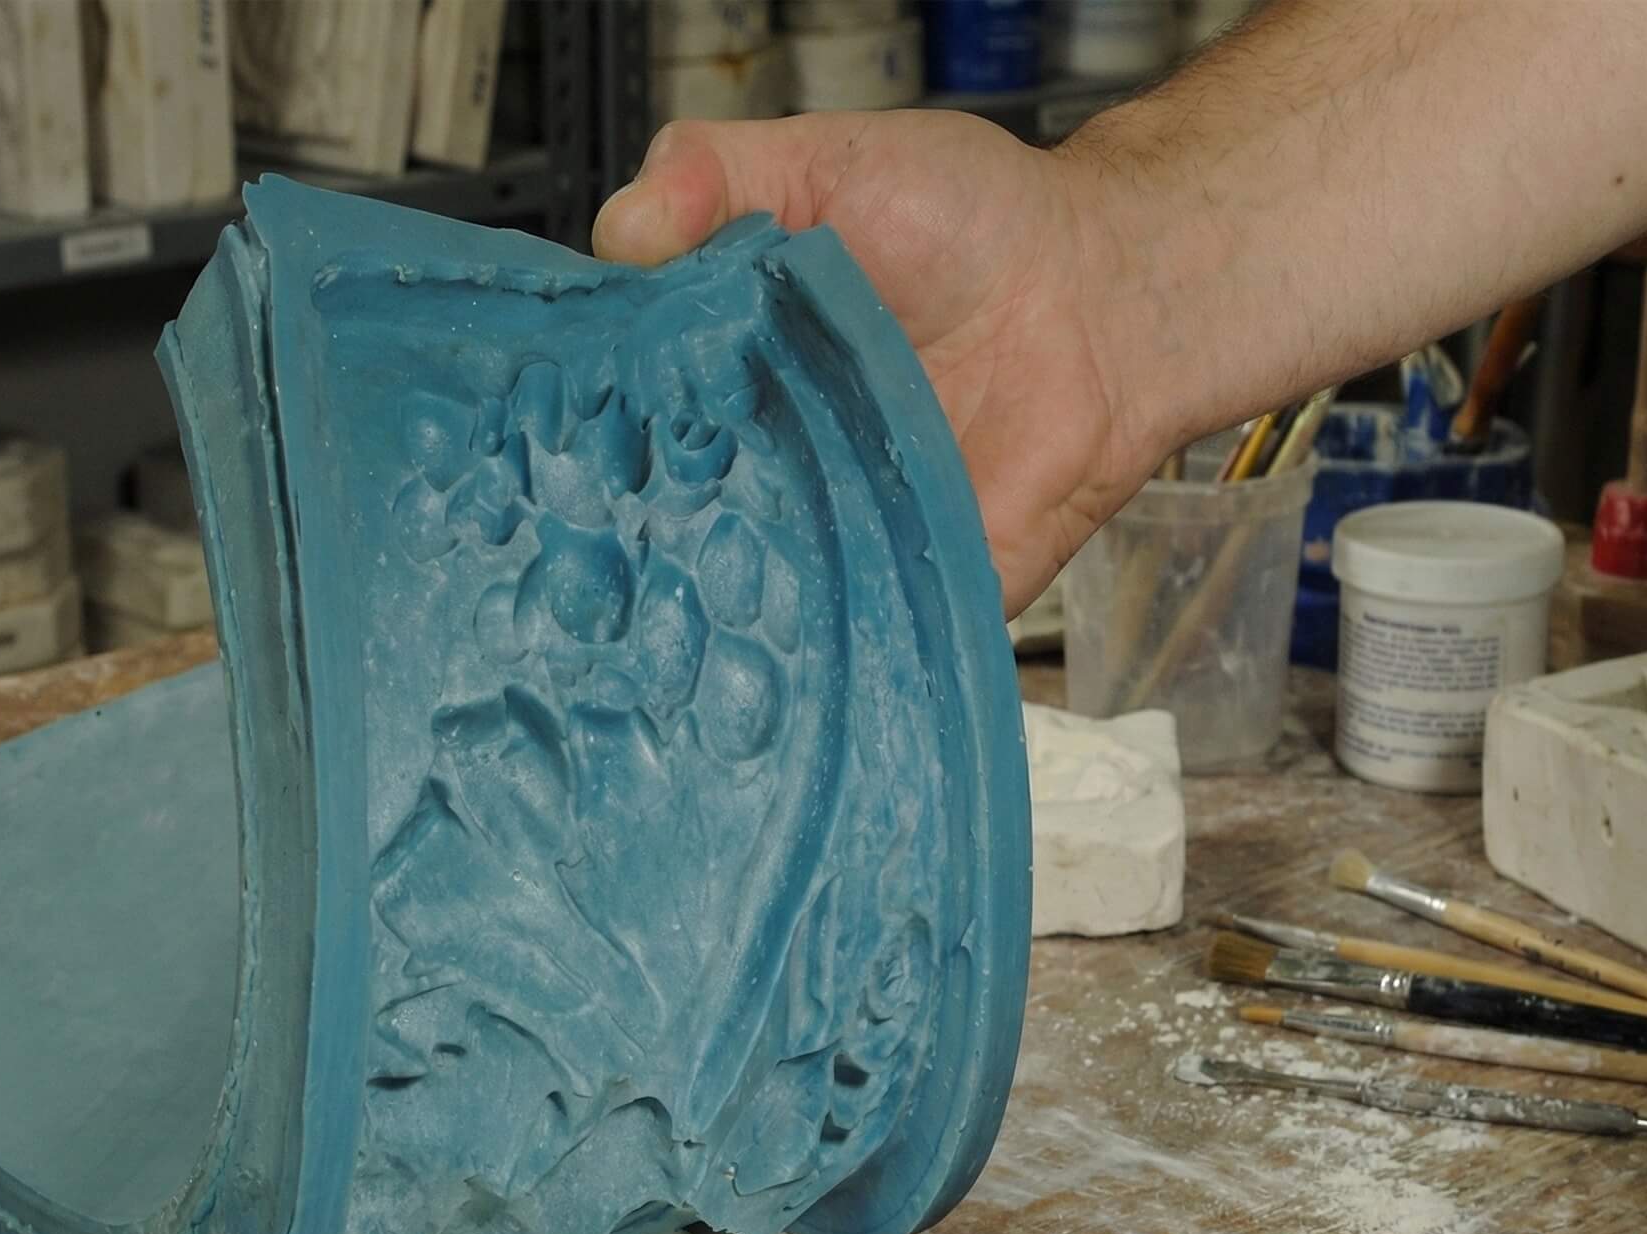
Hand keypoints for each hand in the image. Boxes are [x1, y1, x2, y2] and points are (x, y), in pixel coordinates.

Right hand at [592, 113, 1159, 614]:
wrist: (1103, 302)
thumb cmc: (975, 225)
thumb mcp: (826, 160)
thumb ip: (712, 173)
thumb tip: (619, 232)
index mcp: (730, 370)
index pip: (630, 419)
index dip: (586, 436)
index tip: (543, 448)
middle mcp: (767, 462)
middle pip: (669, 522)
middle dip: (628, 541)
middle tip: (582, 549)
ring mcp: (828, 535)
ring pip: (739, 597)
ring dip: (702, 609)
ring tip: (649, 626)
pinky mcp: (894, 594)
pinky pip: (840, 640)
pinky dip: (810, 655)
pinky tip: (761, 660)